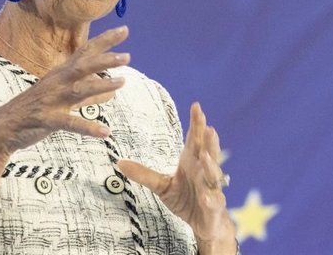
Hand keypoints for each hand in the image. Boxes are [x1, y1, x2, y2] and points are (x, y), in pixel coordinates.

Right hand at [0, 26, 129, 157]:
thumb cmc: (36, 109)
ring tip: (122, 83)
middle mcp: (58, 82)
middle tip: (127, 56)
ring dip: (101, 85)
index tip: (125, 29)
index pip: (86, 51)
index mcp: (62, 73)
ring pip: (79, 89)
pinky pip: (71, 123)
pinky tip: (105, 132)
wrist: (3, 127)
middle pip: (84, 66)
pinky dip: (88, 128)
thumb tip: (113, 92)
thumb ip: (88, 93)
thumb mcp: (63, 96)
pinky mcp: (47, 119)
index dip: (105, 40)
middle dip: (105, 59)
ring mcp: (52, 100)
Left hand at [118, 103, 236, 253]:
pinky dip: (211, 199)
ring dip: (210, 165)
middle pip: (208, 152)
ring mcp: (211, 189)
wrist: (204, 225)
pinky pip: (213, 202)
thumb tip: (119, 162)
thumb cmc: (186, 199)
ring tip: (204, 155)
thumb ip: (144, 174)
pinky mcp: (214, 207)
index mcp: (192, 162)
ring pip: (213, 174)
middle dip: (209, 140)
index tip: (196, 106)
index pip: (195, 139)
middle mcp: (204, 172)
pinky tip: (206, 197)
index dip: (197, 123)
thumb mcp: (162, 186)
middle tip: (208, 127)